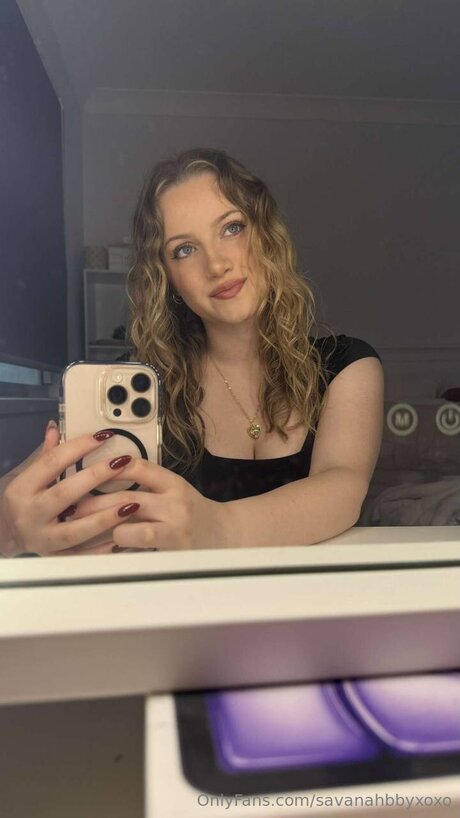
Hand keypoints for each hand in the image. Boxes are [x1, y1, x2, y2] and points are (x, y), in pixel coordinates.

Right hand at [1, 421, 140, 555]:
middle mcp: (31, 514)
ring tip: (131, 504)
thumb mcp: (24, 475)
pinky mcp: (54, 557)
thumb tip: (55, 428)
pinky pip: (82, 555)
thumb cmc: (19, 500)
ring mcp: (43, 538)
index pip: (52, 463)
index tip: (104, 436)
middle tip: (122, 463)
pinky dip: (102, 548)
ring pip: (76, 530)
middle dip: (96, 477)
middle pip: (65, 494)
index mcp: (23, 489)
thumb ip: (43, 455)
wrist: (3, 534)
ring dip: (105, 517)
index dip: (79, 447)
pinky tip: (122, 538)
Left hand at [86, 458, 230, 551]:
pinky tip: (110, 546)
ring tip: (84, 528)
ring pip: (129, 521)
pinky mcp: (173, 547)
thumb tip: (103, 481)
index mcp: (173, 483)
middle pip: (126, 497)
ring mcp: (174, 525)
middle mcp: (175, 501)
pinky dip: (120, 543)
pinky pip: (138, 543)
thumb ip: (146, 487)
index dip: (110, 469)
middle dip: (93, 503)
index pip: (138, 467)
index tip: (87, 474)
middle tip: (71, 507)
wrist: (226, 535)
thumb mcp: (174, 492)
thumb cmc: (193, 514)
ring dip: (103, 525)